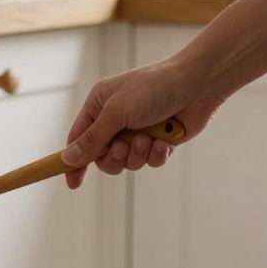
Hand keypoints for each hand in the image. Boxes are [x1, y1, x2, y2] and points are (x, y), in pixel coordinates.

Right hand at [62, 55, 227, 188]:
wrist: (198, 84)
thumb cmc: (154, 88)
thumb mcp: (116, 112)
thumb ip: (92, 138)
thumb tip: (68, 159)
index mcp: (99, 105)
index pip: (78, 139)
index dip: (74, 161)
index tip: (72, 183)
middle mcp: (116, 119)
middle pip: (102, 157)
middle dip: (114, 156)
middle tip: (123, 146)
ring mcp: (137, 131)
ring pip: (127, 162)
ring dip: (137, 154)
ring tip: (148, 138)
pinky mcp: (158, 141)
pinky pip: (149, 161)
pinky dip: (156, 154)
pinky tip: (164, 141)